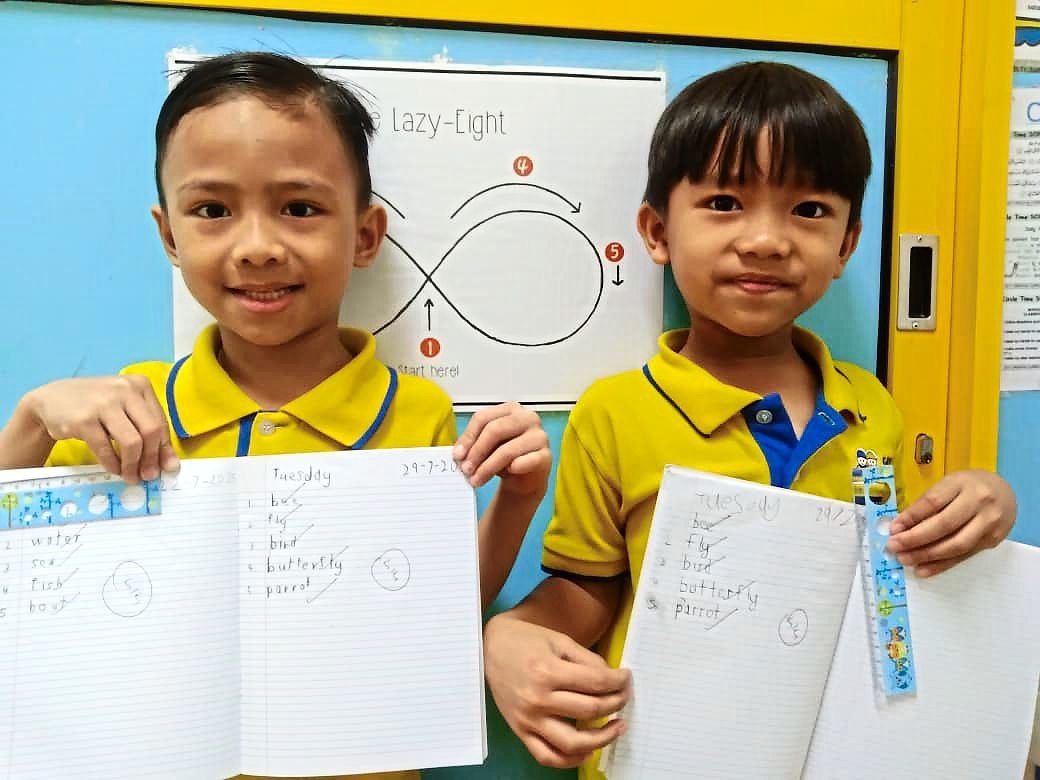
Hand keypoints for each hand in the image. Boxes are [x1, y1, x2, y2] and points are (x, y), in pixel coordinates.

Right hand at [26, 376, 178, 482]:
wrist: (51, 399)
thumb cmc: (96, 406)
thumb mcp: (125, 410)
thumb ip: (148, 431)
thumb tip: (170, 464)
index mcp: (140, 385)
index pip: (161, 422)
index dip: (164, 449)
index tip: (165, 468)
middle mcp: (124, 390)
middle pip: (151, 431)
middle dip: (152, 459)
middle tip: (148, 476)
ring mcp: (103, 403)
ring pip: (132, 442)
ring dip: (133, 465)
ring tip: (131, 477)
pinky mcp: (84, 419)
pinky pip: (106, 449)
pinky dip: (113, 464)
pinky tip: (114, 470)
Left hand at [453, 401, 550, 494]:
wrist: (524, 478)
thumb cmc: (504, 457)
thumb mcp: (486, 447)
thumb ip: (473, 444)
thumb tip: (458, 453)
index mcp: (510, 409)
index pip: (483, 417)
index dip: (468, 437)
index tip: (457, 455)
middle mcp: (527, 418)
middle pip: (495, 430)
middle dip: (477, 452)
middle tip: (465, 469)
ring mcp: (539, 436)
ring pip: (507, 449)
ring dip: (487, 467)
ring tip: (476, 480)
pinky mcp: (546, 455)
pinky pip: (527, 461)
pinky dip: (514, 468)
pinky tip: (507, 473)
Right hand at [484, 615, 630, 768]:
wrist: (490, 648)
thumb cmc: (526, 640)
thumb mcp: (559, 640)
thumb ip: (587, 660)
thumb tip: (612, 680)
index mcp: (548, 671)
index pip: (596, 682)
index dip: (619, 681)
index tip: (627, 678)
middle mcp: (538, 699)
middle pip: (590, 710)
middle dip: (616, 703)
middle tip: (625, 696)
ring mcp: (528, 719)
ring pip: (573, 742)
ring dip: (602, 738)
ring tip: (617, 727)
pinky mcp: (520, 731)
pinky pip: (547, 756)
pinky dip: (571, 760)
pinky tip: (588, 750)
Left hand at [887, 470, 1015, 576]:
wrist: (1006, 493)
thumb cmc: (969, 487)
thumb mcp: (948, 484)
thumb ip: (928, 504)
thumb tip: (901, 526)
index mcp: (962, 483)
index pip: (933, 502)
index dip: (911, 517)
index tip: (893, 529)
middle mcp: (978, 503)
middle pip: (944, 525)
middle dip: (915, 539)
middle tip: (894, 547)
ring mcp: (989, 523)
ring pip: (956, 544)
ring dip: (927, 555)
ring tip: (906, 559)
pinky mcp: (993, 541)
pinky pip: (964, 556)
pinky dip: (941, 565)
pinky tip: (923, 569)